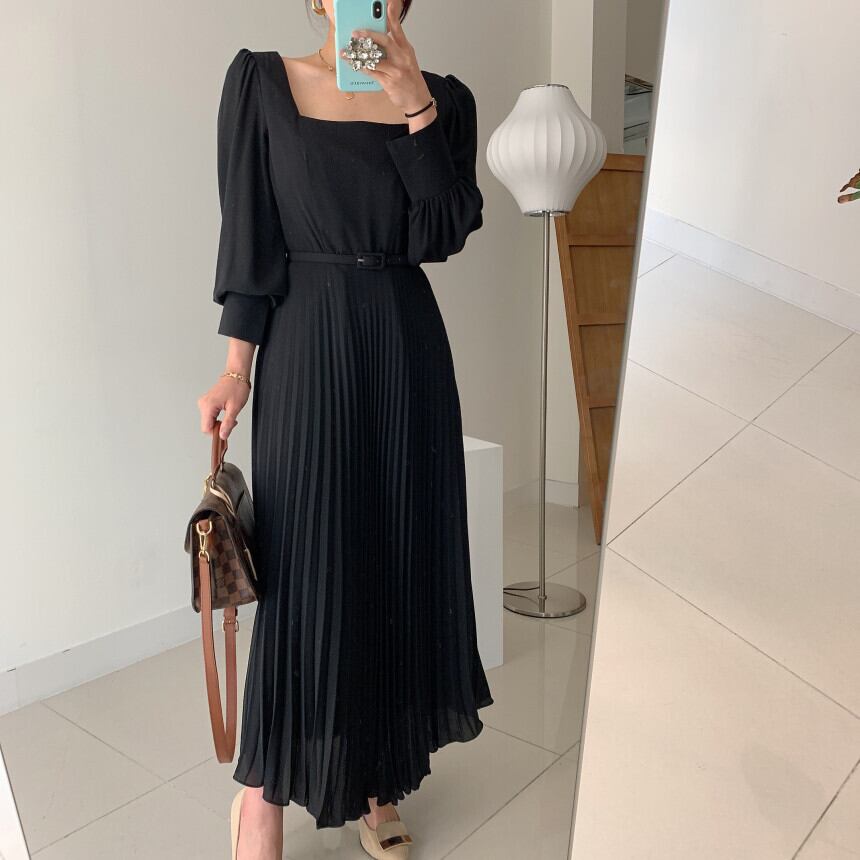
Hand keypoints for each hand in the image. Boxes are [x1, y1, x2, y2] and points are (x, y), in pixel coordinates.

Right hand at [198, 376, 250, 440]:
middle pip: (207, 425)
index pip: (206, 429)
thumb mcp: (235, 408)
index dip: (216, 433)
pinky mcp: (207, 402)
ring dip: (220, 422)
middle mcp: (203, 404)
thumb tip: (222, 435)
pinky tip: (226, 412)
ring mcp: (204, 402)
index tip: (226, 433)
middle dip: (220, 427)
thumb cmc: (237, 387)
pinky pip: (210, 415)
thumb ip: (228, 423)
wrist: (237, 375)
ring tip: (230, 414)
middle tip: (232, 422)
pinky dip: (218, 417)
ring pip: (209, 421)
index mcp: (208, 406)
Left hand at [343, 0, 432, 114]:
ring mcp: (396, 70)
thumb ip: (394, 48)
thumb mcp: (406, 59)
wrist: (418, 100)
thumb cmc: (410, 79)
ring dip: (359, 55)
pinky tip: (354, 65)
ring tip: (347, 52)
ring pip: (375, 58)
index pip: (398, 28)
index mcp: (406, 49)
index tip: (386, 4)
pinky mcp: (390, 82)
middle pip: (385, 41)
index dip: (392, 15)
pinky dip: (362, 68)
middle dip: (368, 35)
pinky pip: (372, 72)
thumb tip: (376, 39)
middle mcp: (402, 57)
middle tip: (355, 33)